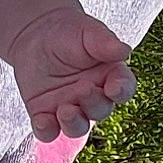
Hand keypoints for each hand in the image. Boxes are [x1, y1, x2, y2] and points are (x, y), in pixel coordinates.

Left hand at [6, 7, 137, 141]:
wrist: (36, 33)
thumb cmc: (69, 31)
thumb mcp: (87, 31)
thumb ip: (105, 42)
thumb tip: (125, 51)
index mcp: (109, 76)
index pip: (122, 89)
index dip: (121, 91)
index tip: (114, 88)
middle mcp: (92, 97)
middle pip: (100, 110)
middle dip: (93, 102)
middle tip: (82, 88)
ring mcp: (69, 108)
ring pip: (78, 127)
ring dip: (74, 123)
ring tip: (65, 110)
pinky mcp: (45, 114)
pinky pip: (49, 131)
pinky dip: (46, 131)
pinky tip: (43, 121)